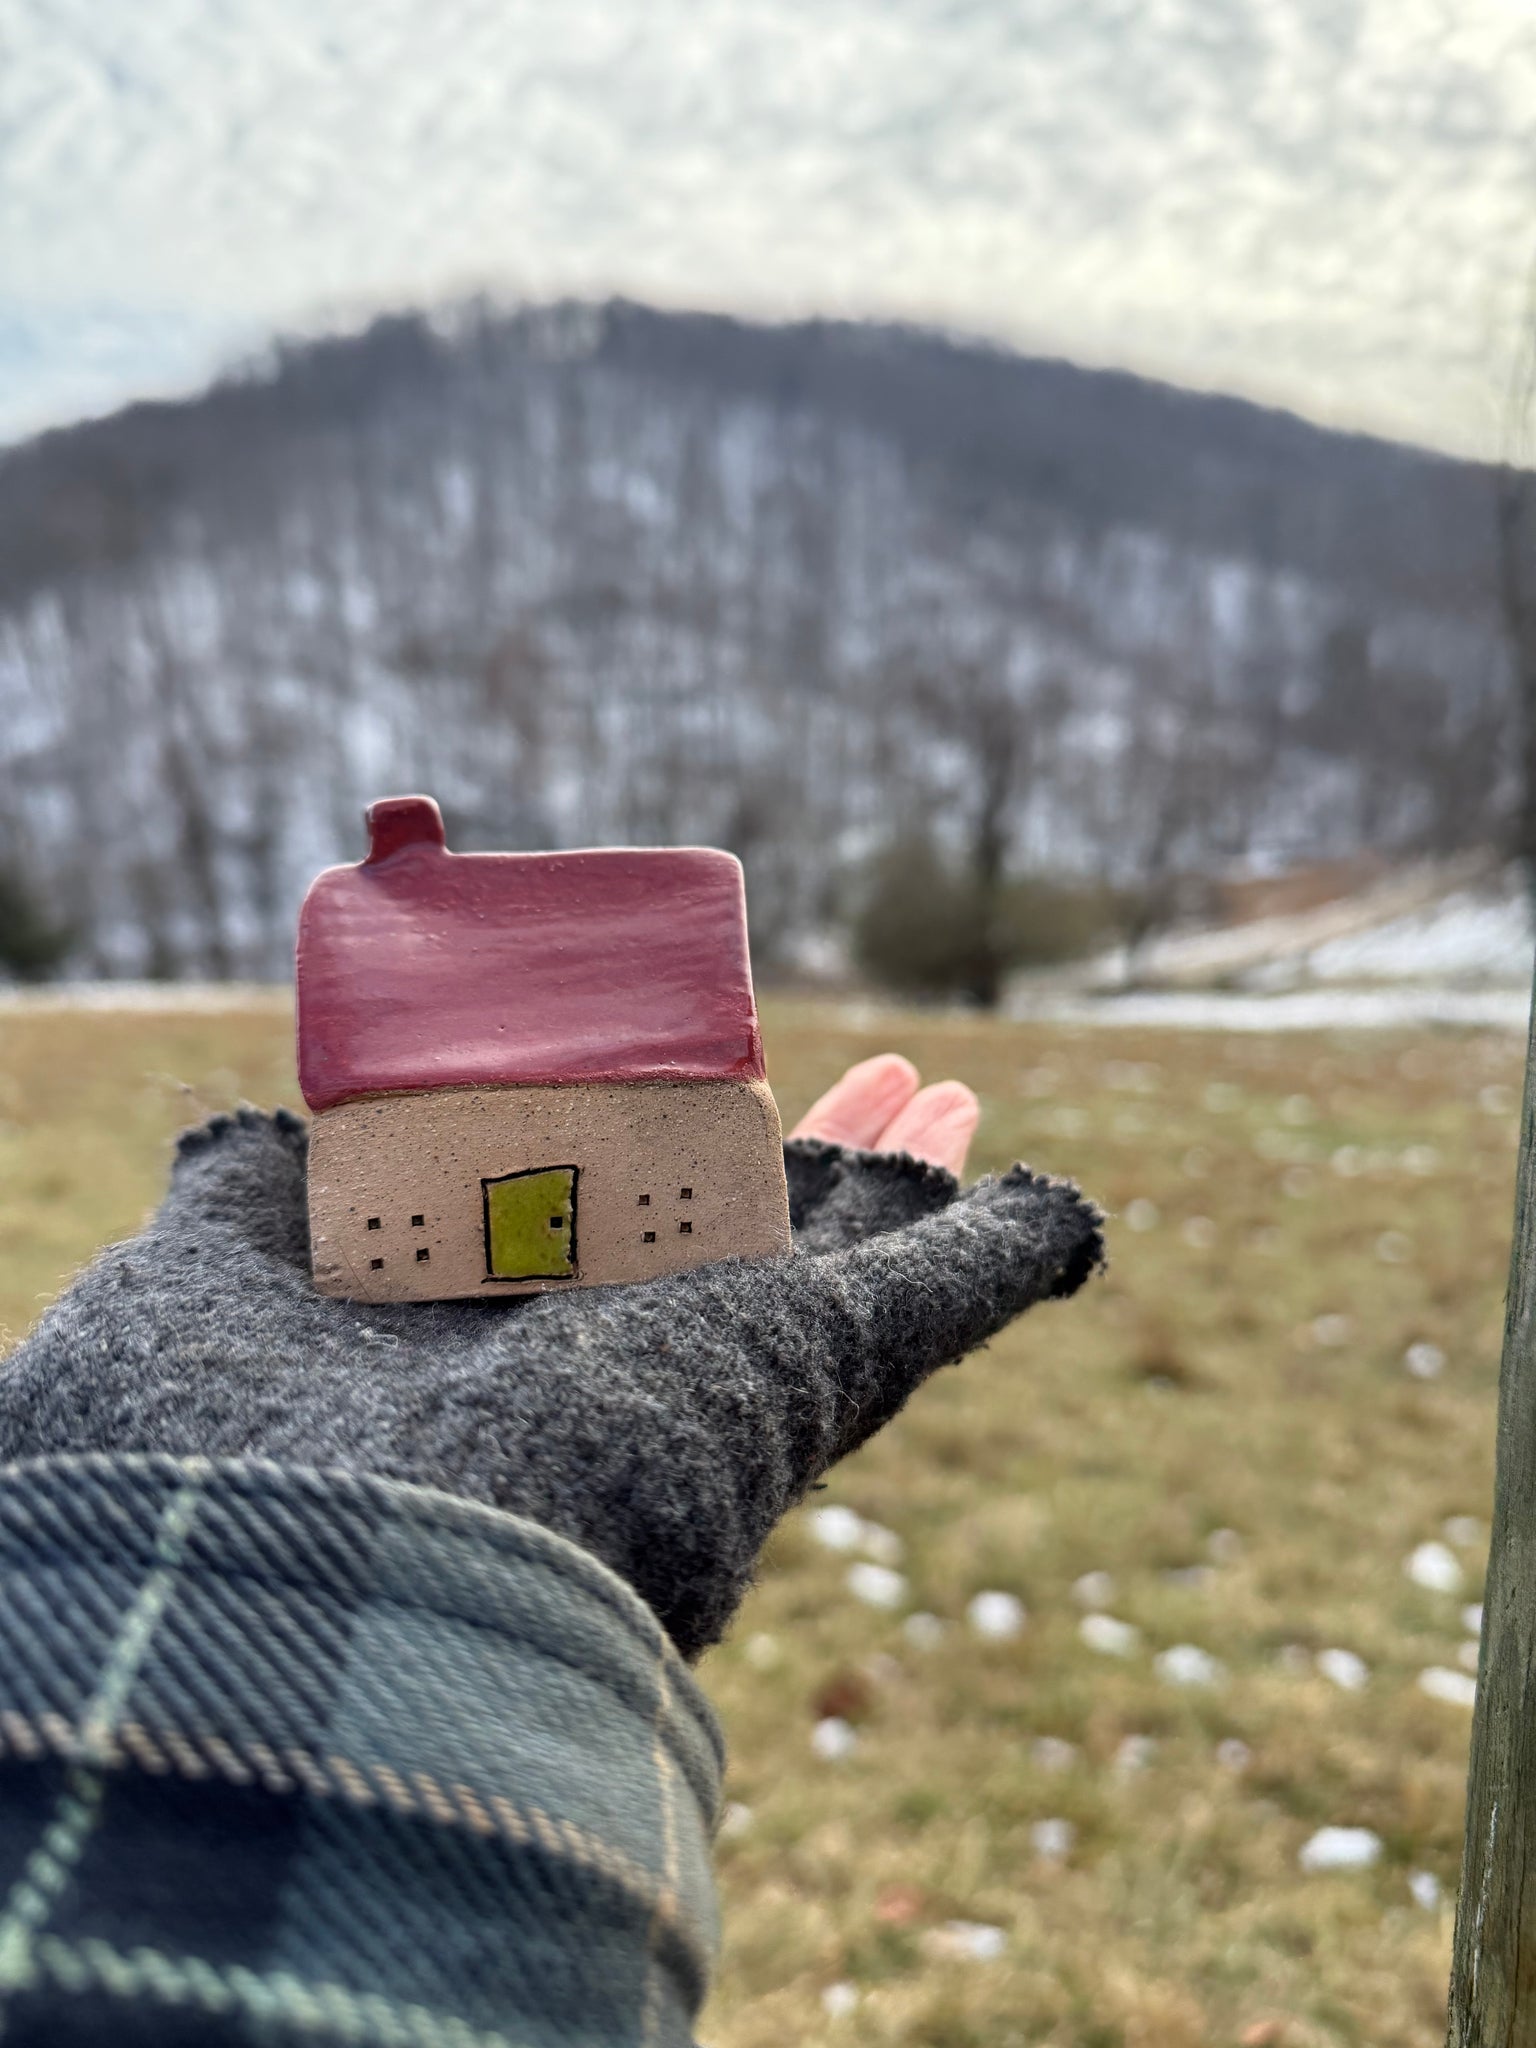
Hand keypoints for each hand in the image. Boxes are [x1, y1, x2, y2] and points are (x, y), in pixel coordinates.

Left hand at [0, 1057, 1101, 1658]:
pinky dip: (1006, 1252)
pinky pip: (941, 1301)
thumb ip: (243, 1197)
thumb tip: (242, 1132)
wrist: (332, 1585)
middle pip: (755, 1233)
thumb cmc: (230, 1449)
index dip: (662, 1149)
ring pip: (851, 1252)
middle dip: (817, 1155)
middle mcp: (635, 1359)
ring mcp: (733, 1366)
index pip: (615, 1229)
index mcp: (515, 1346)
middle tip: (881, 1081)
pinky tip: (1059, 1204)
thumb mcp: (215, 1276)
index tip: (695, 1078)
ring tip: (951, 1091)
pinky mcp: (818, 1369)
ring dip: (907, 1174)